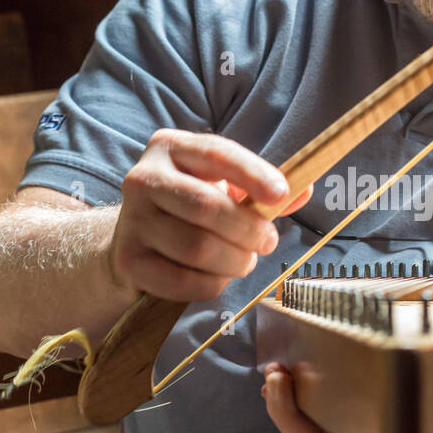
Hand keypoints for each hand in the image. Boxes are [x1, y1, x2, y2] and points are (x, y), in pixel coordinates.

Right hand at [108, 128, 311, 302]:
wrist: (134, 238)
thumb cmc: (190, 207)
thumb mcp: (224, 187)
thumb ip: (261, 189)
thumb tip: (304, 190)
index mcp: (171, 147)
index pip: (216, 154)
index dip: (252, 174)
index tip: (281, 195)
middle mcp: (143, 178)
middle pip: (206, 207)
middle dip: (248, 229)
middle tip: (269, 242)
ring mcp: (132, 220)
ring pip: (196, 248)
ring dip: (234, 261)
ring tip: (244, 261)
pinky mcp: (128, 260)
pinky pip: (181, 281)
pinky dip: (212, 285)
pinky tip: (218, 277)